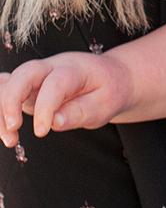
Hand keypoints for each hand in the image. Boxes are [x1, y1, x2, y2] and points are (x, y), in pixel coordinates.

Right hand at [0, 52, 131, 145]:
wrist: (111, 78)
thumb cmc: (108, 91)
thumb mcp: (106, 104)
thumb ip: (81, 112)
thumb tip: (55, 122)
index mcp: (74, 69)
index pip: (54, 83)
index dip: (44, 108)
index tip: (41, 132)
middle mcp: (51, 67)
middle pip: (23, 73)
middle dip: (11, 100)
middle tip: (14, 129)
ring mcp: (37, 76)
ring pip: (8, 82)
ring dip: (1, 109)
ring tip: (10, 139)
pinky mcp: (27, 87)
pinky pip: (5, 91)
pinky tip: (5, 130)